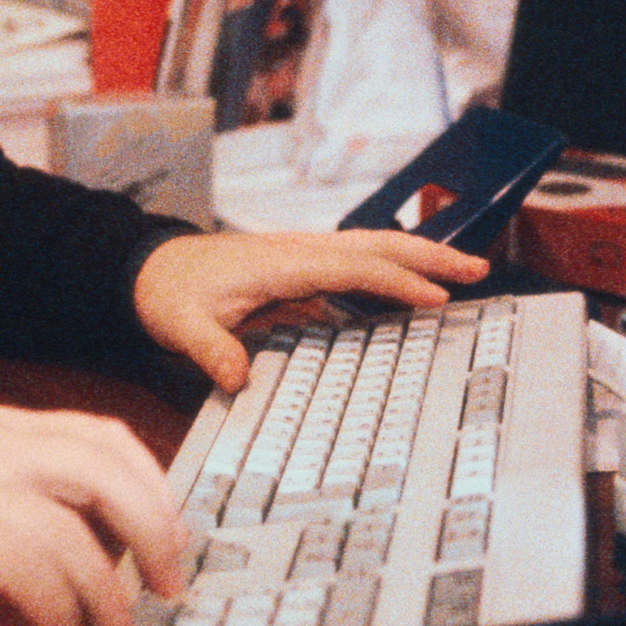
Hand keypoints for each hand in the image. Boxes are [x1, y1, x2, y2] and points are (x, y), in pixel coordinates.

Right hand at [0, 405, 187, 625]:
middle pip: (104, 469)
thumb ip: (32, 505)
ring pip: (72, 530)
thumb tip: (115, 544)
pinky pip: (28, 571)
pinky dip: (60, 614)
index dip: (153, 486)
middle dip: (152, 530)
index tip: (175, 537)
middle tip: (166, 585)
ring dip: (109, 596)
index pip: (101, 435)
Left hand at [133, 229, 490, 392]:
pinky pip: (356, 263)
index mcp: (280, 263)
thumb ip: (209, 351)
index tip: (435, 300)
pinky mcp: (300, 268)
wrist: (149, 267)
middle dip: (427, 257)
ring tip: (462, 274)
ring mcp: (302, 255)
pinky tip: (411, 290)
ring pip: (371, 248)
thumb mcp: (179, 326)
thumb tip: (237, 379)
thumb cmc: (167, 292)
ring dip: (417, 258)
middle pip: (375, 246)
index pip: (351, 267)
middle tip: (477, 271)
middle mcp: (298, 251)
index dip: (395, 282)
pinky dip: (391, 269)